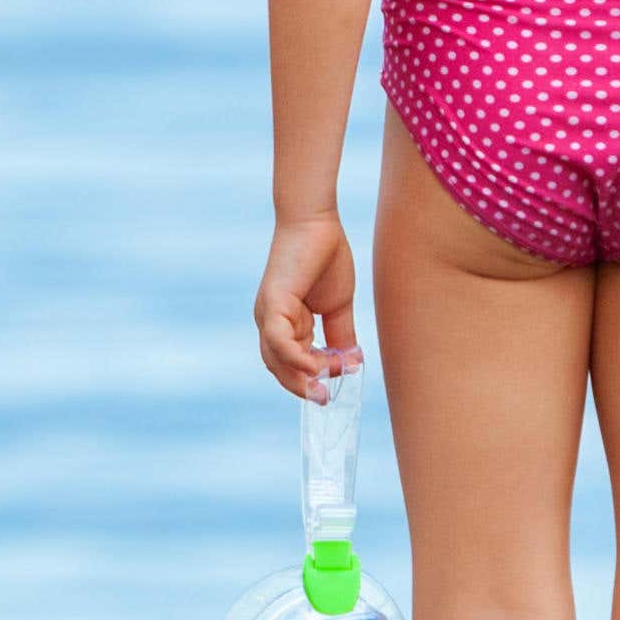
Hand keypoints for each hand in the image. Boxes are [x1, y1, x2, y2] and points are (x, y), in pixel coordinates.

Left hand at [255, 213, 361, 398]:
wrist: (316, 221)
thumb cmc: (325, 256)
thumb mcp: (337, 305)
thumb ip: (340, 334)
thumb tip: (351, 363)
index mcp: (284, 322)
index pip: (292, 362)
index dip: (314, 375)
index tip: (340, 378)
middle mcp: (270, 321)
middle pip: (279, 368)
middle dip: (303, 386)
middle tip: (325, 399)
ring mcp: (268, 313)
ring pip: (275, 359)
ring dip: (300, 377)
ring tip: (324, 385)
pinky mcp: (273, 303)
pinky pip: (278, 341)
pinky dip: (294, 358)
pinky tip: (315, 367)